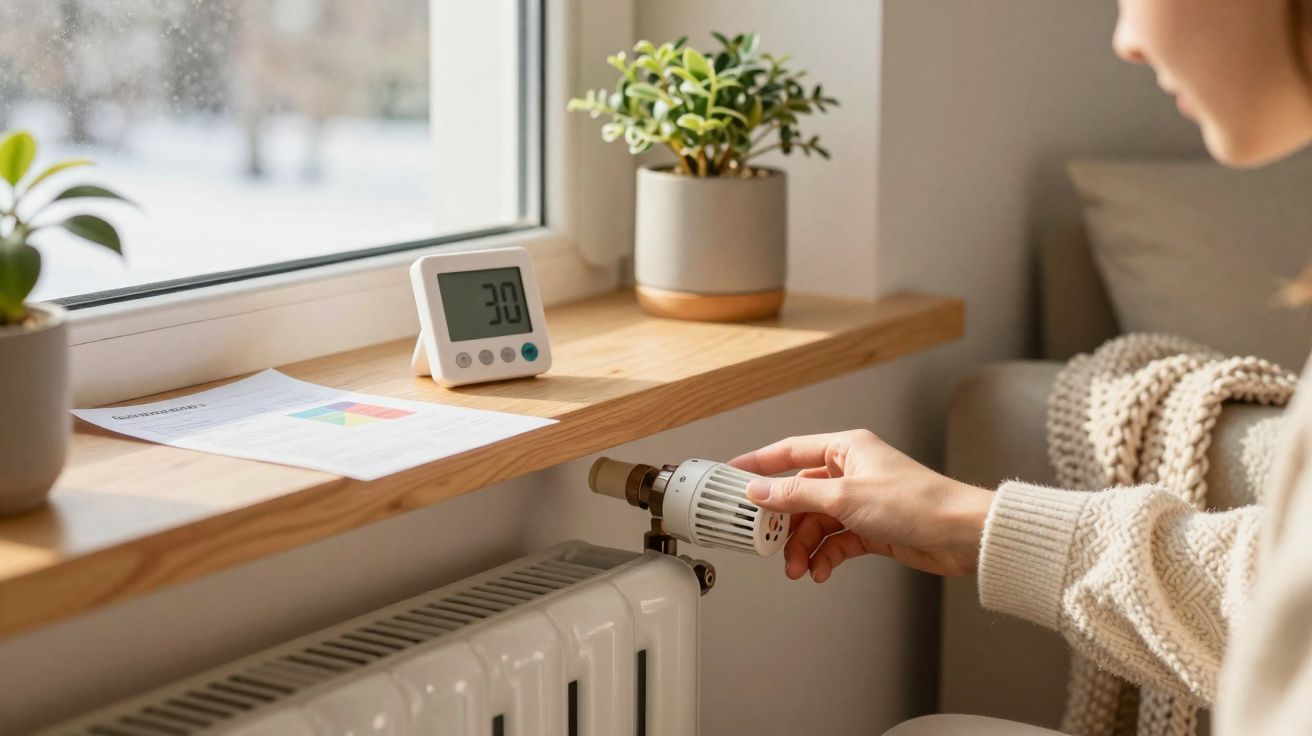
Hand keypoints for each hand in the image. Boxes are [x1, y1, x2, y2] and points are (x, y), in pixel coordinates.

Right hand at [729, 429, 994, 580]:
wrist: (959, 535)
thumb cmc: (915, 503)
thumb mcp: (844, 498)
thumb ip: (796, 496)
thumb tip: (759, 491)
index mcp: (846, 449)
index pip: (791, 451)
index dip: (759, 463)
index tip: (733, 474)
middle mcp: (851, 472)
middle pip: (800, 495)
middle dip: (784, 524)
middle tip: (767, 543)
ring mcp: (860, 501)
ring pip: (816, 523)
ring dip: (804, 546)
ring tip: (798, 568)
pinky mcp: (870, 528)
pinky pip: (835, 541)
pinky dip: (825, 557)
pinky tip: (819, 571)